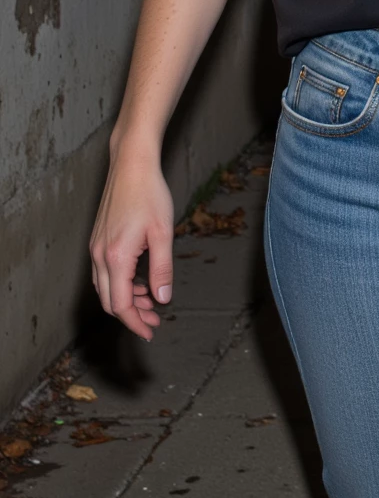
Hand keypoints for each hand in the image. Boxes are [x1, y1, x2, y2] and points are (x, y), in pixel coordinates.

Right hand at [89, 148, 174, 340]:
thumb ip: (162, 268)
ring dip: (125, 300)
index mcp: (116, 257)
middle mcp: (99, 255)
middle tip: (154, 320)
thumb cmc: (150, 194)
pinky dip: (119, 284)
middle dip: (131, 315)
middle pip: (109, 301)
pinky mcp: (98, 239)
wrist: (131, 165)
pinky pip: (104, 273)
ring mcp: (95, 247)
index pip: (120, 305)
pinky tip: (139, 280)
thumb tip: (162, 298)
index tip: (150, 332)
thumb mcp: (163, 233)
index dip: (135, 323)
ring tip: (150, 301)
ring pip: (105, 288)